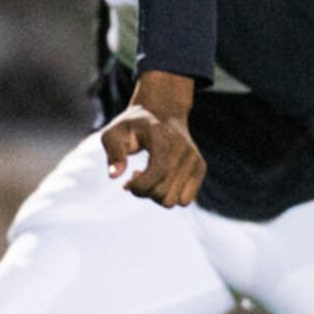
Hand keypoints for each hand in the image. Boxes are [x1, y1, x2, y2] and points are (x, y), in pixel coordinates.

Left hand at [100, 69, 205, 205]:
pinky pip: (185, 201)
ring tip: (148, 178)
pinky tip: (161, 182)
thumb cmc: (132, 126)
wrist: (161, 112)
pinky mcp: (200, 168)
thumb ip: (113, 153)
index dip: (139, 186)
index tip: (126, 184)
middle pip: (164, 193)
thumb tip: (115, 176)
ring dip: (156, 196)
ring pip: (174, 201)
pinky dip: (170, 196)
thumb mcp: (113, 133)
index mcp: (164, 138)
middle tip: (135, 177)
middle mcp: (184, 149)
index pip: (158, 173)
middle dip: (144, 192)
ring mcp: (194, 159)